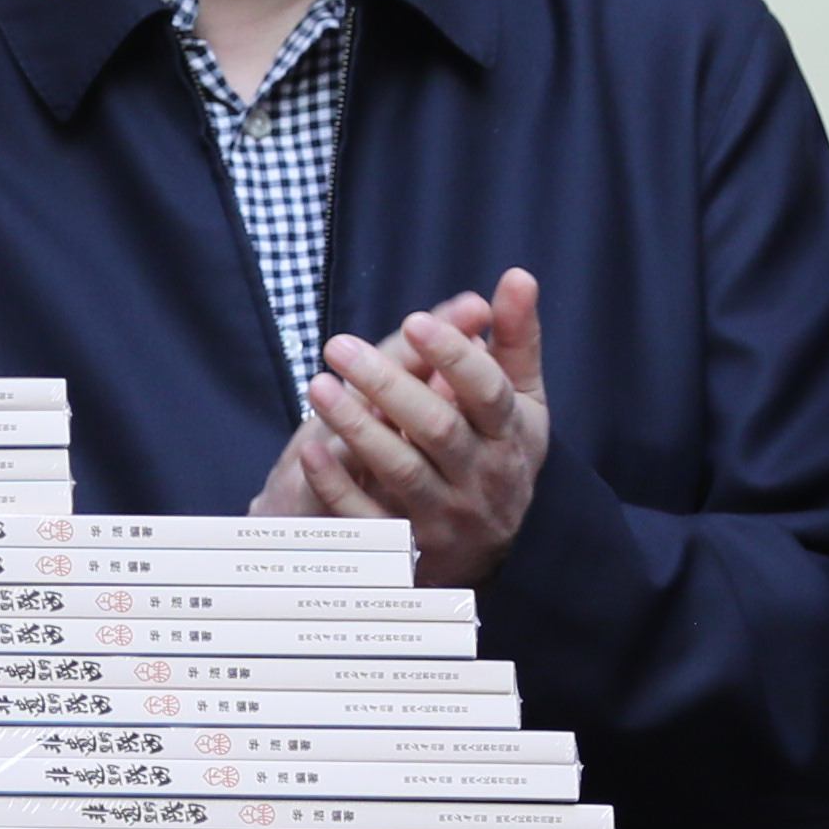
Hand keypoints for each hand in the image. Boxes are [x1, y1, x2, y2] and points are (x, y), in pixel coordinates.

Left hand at [253, 271, 547, 588]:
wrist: (494, 552)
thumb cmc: (500, 453)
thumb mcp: (519, 401)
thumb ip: (516, 341)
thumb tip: (518, 276)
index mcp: (509, 435)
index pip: (488, 392)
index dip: (454, 357)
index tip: (415, 321)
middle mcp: (482, 477)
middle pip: (438, 429)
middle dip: (389, 385)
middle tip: (340, 346)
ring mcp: (446, 516)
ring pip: (401, 471)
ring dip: (357, 427)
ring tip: (318, 386)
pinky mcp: (410, 548)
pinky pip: (369, 520)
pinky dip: (338, 486)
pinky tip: (309, 450)